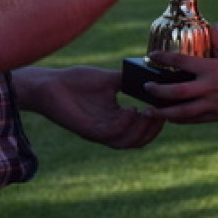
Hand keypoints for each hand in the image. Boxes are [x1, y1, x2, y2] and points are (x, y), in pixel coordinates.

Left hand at [13, 66, 164, 148]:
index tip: (166, 108)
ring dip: (141, 130)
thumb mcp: (109, 79)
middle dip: (153, 130)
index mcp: (115, 119)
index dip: (155, 123)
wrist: (50, 83)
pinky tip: (131, 109)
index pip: (140, 130)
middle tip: (161, 114)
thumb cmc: (77, 81)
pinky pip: (110, 134)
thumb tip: (150, 75)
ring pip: (126, 142)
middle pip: (137, 141)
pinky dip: (124, 125)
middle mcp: (108, 129)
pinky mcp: (87, 129)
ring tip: (149, 112)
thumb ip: (128, 81)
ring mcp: (98, 131)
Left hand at [142, 26, 217, 123]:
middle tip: (146, 88)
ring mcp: (211, 105)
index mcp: (212, 69)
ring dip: (163, 113)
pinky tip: (170, 119)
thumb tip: (215, 26)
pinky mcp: (216, 117)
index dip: (164, 58)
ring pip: (182, 112)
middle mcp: (208, 88)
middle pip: (176, 92)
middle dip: (158, 91)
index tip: (152, 56)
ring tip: (149, 111)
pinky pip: (194, 120)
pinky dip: (180, 120)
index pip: (182, 61)